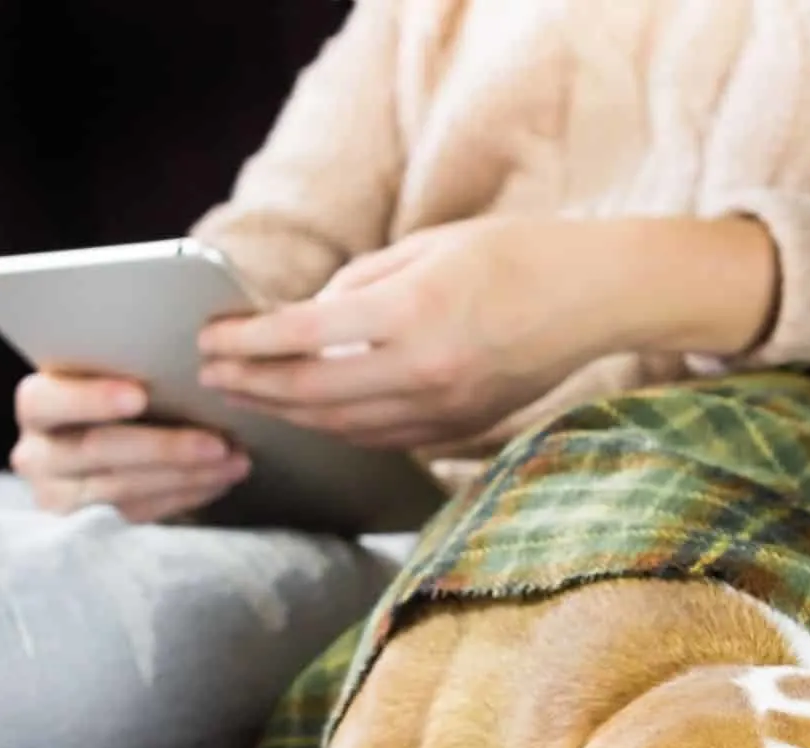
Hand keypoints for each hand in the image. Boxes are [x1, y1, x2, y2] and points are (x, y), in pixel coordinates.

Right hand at [10, 372, 248, 522]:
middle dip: (165, 447)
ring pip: (125, 487)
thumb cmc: (107, 401)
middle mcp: (36, 454)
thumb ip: (126, 374)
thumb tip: (193, 364)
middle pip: (99, 449)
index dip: (91, 398)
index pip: (47, 400)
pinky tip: (219, 481)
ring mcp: (59, 496)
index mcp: (36, 404)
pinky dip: (185, 495)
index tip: (140, 395)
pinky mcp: (88, 527)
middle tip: (218, 443)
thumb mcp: (105, 380)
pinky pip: (140, 512)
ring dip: (187, 475)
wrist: (89, 454)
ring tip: (234, 462)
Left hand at [195, 216, 778, 450]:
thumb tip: (306, 319)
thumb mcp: (429, 246)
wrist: (597, 297)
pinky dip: (337, 429)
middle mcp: (425, 369)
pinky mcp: (461, 430)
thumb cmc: (516, 253)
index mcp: (413, 312)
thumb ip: (362, 284)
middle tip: (211, 376)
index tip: (211, 338)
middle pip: (312, 392)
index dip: (248, 342)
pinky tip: (311, 417)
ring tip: (250, 399)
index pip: (304, 336)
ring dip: (288, 414)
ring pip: (343, 426)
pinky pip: (382, 439)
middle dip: (253, 385)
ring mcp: (445, 409)